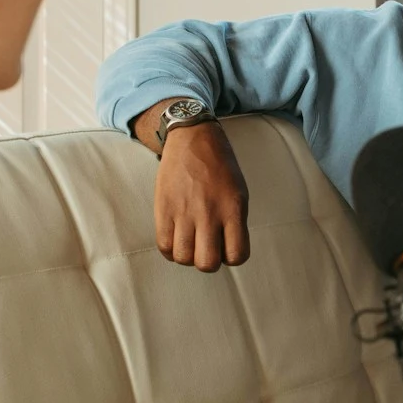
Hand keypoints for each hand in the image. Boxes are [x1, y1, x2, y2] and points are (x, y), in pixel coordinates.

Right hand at [156, 123, 250, 271]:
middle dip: (208, 262)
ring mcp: (184, 212)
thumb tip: (225, 251)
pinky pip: (164, 245)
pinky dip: (170, 250)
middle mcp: (209, 213)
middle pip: (208, 263)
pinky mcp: (164, 208)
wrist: (193, 139)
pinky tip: (176, 239)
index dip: (233, 258)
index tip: (228, 248)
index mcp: (233, 209)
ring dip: (188, 257)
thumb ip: (235, 222)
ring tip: (190, 243)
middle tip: (207, 249)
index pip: (237, 255)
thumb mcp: (239, 193)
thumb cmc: (220, 167)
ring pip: (183, 258)